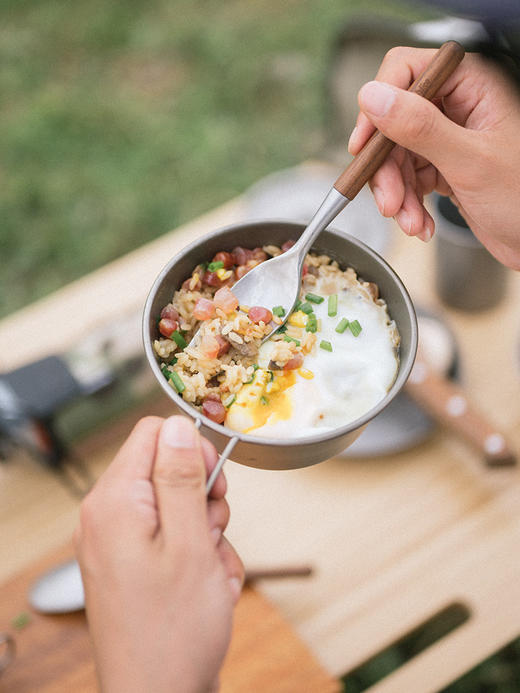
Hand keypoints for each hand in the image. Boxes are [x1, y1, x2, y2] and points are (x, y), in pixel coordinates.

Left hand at [74, 416, 243, 692]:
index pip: (154, 433)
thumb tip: (177, 423)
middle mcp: (109, 516)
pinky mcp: (134, 564)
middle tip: (212, 534)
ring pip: (180, 506)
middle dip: (204, 498)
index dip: (191, 448)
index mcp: (114, 501)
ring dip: (208, 533)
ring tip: (209, 572)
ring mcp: (120, 542)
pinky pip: (175, 538)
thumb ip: (181, 476)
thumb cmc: (173, 631)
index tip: (214, 483)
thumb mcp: (189, 542)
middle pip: (169, 469)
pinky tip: (205, 588)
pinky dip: (199, 556)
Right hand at [348, 47, 519, 269]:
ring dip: (397, 195)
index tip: (364, 145)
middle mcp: (458, 105)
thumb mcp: (470, 162)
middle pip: (394, 122)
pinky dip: (408, 205)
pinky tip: (419, 223)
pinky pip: (407, 178)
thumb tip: (374, 98)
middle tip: (390, 202)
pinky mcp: (443, 164)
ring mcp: (449, 136)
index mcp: (473, 84)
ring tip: (410, 221)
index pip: (407, 72)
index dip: (379, 107)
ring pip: (396, 156)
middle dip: (387, 169)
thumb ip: (420, 127)